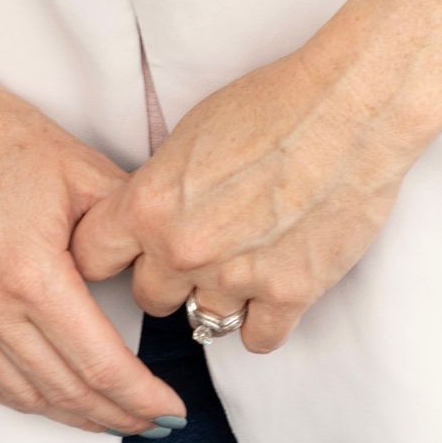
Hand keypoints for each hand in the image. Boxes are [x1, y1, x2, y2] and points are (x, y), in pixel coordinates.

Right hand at [0, 57, 191, 435]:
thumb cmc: (1, 137)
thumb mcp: (83, 171)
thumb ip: (123, 232)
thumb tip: (155, 274)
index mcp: (30, 273)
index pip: (98, 361)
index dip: (140, 396)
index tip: (172, 410)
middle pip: (64, 389)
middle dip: (116, 414)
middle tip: (154, 422)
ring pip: (22, 394)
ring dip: (71, 416)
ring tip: (111, 417)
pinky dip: (22, 398)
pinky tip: (50, 399)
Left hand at [67, 37, 422, 353]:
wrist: (349, 108)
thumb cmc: (274, 103)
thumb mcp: (192, 132)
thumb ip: (162, 186)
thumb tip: (150, 215)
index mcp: (151, 202)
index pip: (92, 256)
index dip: (110, 252)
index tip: (125, 251)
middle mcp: (184, 248)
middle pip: (147, 296)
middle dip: (168, 274)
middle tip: (198, 247)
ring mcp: (235, 278)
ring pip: (201, 321)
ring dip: (217, 296)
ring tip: (242, 260)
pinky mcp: (289, 295)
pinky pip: (258, 338)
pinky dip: (264, 318)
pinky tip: (273, 284)